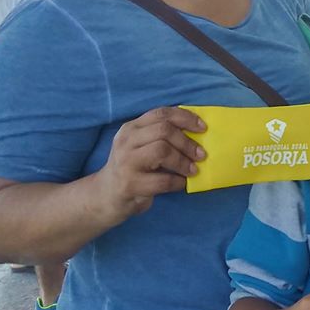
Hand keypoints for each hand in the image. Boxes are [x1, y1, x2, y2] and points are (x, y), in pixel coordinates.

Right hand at [93, 107, 206, 225]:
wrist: (106, 196)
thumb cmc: (133, 168)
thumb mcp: (142, 146)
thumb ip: (162, 136)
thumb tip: (198, 133)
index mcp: (131, 128)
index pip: (161, 114)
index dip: (185, 118)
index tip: (203, 128)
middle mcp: (126, 141)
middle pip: (163, 130)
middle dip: (187, 142)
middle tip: (201, 154)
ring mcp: (126, 162)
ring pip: (161, 151)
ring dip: (183, 161)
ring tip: (193, 170)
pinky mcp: (130, 184)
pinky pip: (162, 180)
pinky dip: (178, 182)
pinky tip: (181, 184)